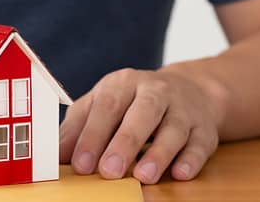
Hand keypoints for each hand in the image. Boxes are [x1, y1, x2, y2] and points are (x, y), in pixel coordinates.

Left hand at [59, 68, 223, 183]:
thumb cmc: (132, 103)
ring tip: (144, 176)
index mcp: (123, 83)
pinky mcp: (205, 128)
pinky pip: (201, 143)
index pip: (106, 107)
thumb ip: (78, 128)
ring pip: (173, 129)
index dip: (93, 136)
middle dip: (125, 143)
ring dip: (159, 153)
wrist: (188, 90)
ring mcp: (183, 109)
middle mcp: (155, 91)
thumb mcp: (100, 106)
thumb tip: (54, 156)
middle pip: (142, 113)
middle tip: (109, 171)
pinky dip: (192, 159)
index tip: (81, 164)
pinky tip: (180, 173)